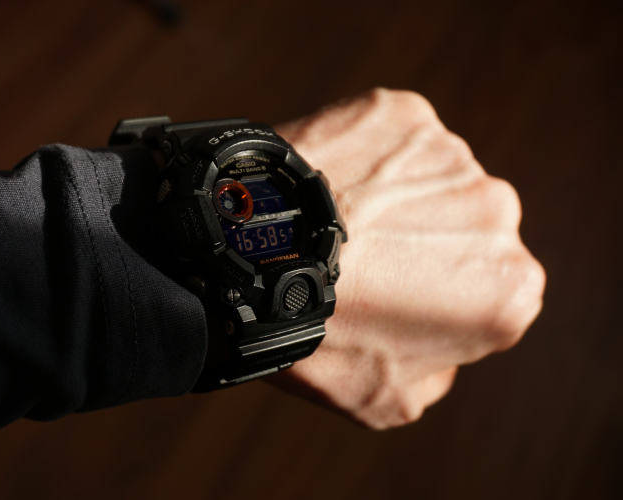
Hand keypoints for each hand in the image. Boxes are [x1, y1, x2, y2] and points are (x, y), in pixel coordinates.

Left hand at [268, 88, 545, 428]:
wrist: (249, 259)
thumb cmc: (315, 336)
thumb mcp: (388, 401)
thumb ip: (438, 373)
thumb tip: (443, 350)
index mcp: (509, 289)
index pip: (487, 293)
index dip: (438, 299)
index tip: (394, 297)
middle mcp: (497, 212)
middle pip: (463, 229)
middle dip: (423, 243)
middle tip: (361, 259)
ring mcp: (450, 153)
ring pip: (428, 179)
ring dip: (394, 197)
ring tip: (337, 223)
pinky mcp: (403, 111)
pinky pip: (389, 138)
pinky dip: (363, 157)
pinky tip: (328, 185)